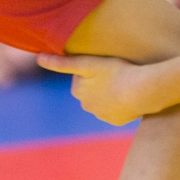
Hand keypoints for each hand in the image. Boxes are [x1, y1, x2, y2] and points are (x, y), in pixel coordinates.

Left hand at [37, 53, 154, 124]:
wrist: (142, 92)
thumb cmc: (116, 73)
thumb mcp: (87, 63)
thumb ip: (62, 62)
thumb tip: (37, 58)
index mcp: (78, 91)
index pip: (79, 76)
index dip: (90, 69)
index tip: (102, 65)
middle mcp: (86, 106)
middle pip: (89, 89)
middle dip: (97, 82)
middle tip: (113, 72)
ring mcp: (102, 115)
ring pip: (102, 100)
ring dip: (108, 93)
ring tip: (122, 83)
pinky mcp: (116, 121)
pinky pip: (115, 110)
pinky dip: (119, 103)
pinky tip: (127, 96)